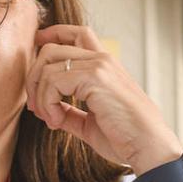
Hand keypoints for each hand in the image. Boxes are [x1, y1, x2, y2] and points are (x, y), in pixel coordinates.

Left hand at [25, 24, 182, 175]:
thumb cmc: (125, 138)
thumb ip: (69, 112)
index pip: (76, 34)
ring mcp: (99, 65)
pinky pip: (53, 82)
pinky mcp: (95, 77)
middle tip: (35, 107)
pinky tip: (57, 121)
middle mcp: (102, 59)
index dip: (52, 34)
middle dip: (34, 77)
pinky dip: (47, 103)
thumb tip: (47, 110)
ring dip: (40, 96)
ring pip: (47, 65)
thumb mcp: (89, 122)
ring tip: (51, 120)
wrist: (147, 147)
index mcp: (104, 66)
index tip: (37, 43)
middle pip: (52, 49)